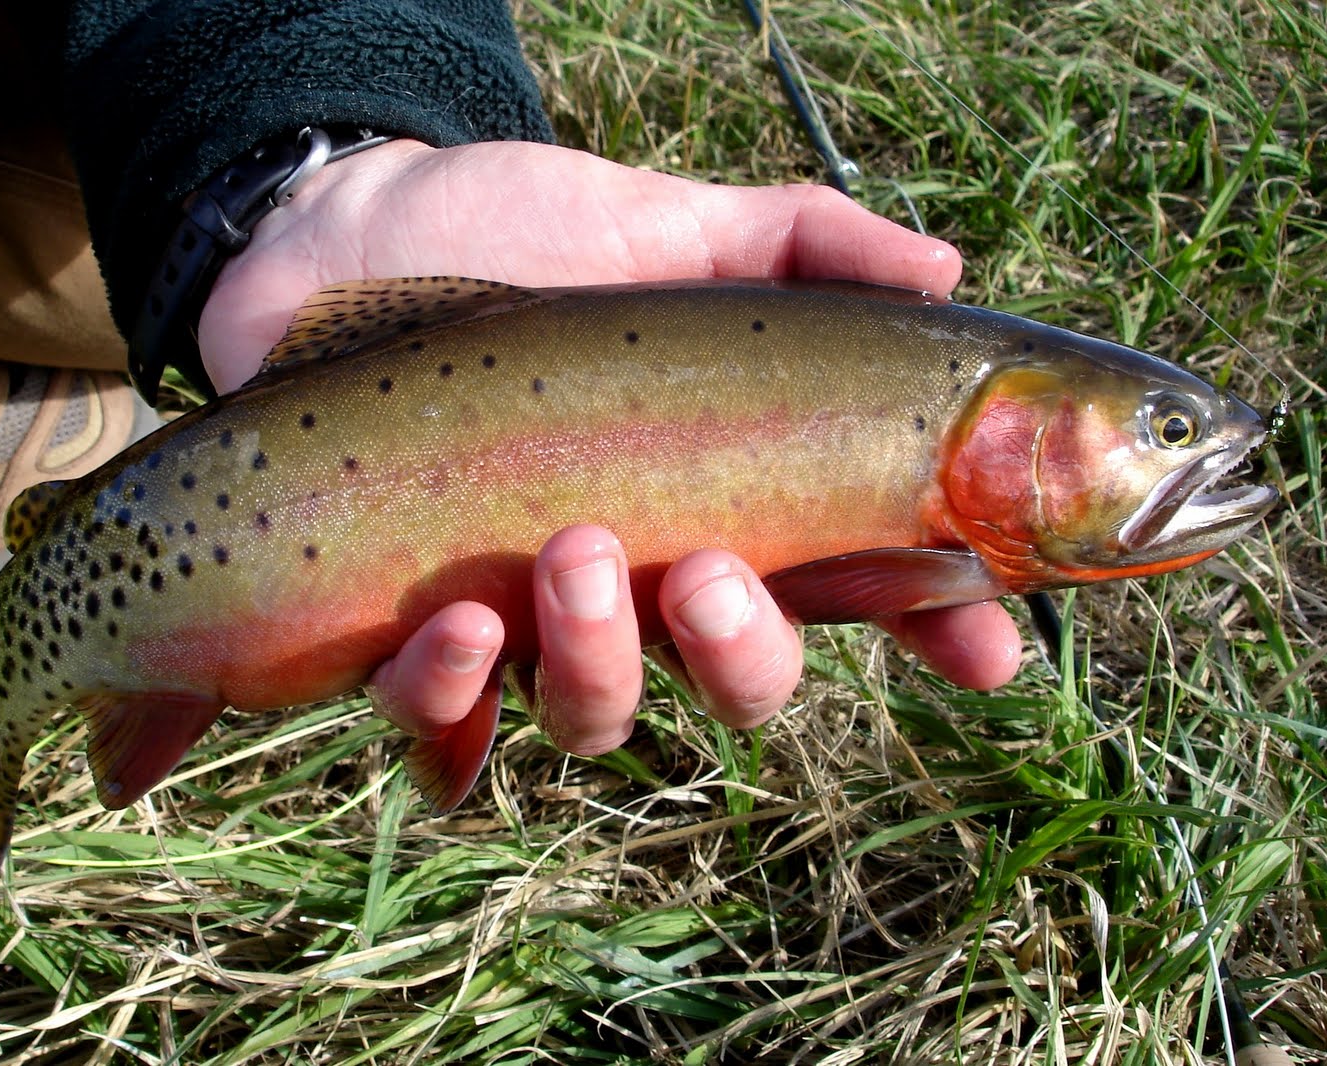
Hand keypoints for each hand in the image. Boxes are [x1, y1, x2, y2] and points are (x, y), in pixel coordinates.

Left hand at [199, 140, 1021, 757]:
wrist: (340, 236)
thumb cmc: (512, 234)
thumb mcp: (662, 222)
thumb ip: (800, 243)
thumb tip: (940, 272)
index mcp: (723, 492)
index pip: (858, 583)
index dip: (935, 629)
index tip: (985, 647)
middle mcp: (640, 574)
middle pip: (736, 681)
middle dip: (742, 654)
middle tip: (703, 568)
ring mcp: (525, 615)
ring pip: (597, 716)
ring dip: (600, 662)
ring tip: (567, 554)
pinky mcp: (409, 634)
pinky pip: (445, 727)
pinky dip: (454, 700)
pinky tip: (457, 625)